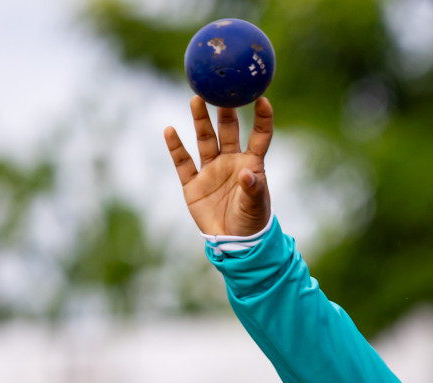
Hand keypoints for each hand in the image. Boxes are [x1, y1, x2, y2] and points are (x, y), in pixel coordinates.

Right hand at [163, 96, 272, 236]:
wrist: (234, 244)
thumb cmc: (252, 222)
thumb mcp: (255, 206)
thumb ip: (253, 189)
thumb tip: (246, 173)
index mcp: (251, 164)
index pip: (259, 136)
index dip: (262, 118)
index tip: (262, 98)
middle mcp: (230, 162)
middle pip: (227, 131)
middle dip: (224, 110)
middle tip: (220, 89)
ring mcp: (211, 171)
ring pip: (204, 140)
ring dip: (200, 121)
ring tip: (196, 100)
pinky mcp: (193, 184)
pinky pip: (183, 162)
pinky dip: (176, 147)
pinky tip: (170, 131)